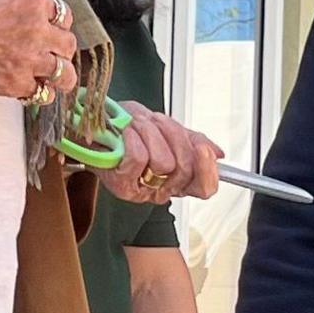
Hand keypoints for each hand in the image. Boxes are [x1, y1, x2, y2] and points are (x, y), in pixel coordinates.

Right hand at [0, 0, 75, 99]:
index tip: (48, 27)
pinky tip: (29, 86)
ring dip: (59, 74)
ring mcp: (27, 60)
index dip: (56, 22)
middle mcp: (36, 31)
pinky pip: (41, 94)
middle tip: (50, 51)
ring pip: (64, 74)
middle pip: (69, 45)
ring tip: (50, 74)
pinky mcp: (13, 84)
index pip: (63, 14)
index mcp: (31, 1)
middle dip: (61, 48)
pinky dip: (38, 91)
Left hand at [103, 108, 222, 206]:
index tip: (203, 148)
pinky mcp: (120, 182)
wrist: (96, 126)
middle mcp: (160, 189)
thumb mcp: (168, 132)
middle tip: (161, 123)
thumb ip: (194, 142)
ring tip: (140, 124)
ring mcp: (140, 188)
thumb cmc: (130, 129)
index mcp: (178, 181)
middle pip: (184, 169)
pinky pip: (138, 158)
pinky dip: (135, 137)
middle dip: (174, 137)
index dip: (207, 169)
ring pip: (162, 161)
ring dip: (152, 132)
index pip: (205, 188)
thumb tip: (217, 153)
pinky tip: (129, 130)